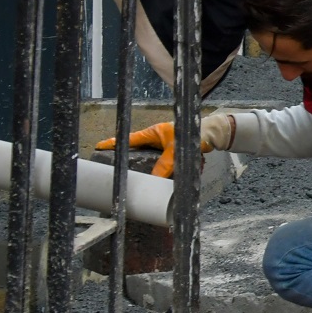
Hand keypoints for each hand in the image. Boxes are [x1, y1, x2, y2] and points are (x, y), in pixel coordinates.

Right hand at [94, 112, 232, 179]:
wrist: (213, 135)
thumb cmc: (194, 135)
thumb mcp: (176, 151)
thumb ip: (165, 165)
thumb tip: (154, 179)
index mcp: (153, 133)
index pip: (129, 139)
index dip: (114, 144)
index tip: (99, 147)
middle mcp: (156, 138)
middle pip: (138, 150)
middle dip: (130, 159)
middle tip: (119, 170)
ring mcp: (164, 145)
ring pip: (151, 158)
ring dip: (150, 167)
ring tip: (143, 177)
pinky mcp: (172, 152)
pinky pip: (164, 163)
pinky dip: (164, 170)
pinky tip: (165, 177)